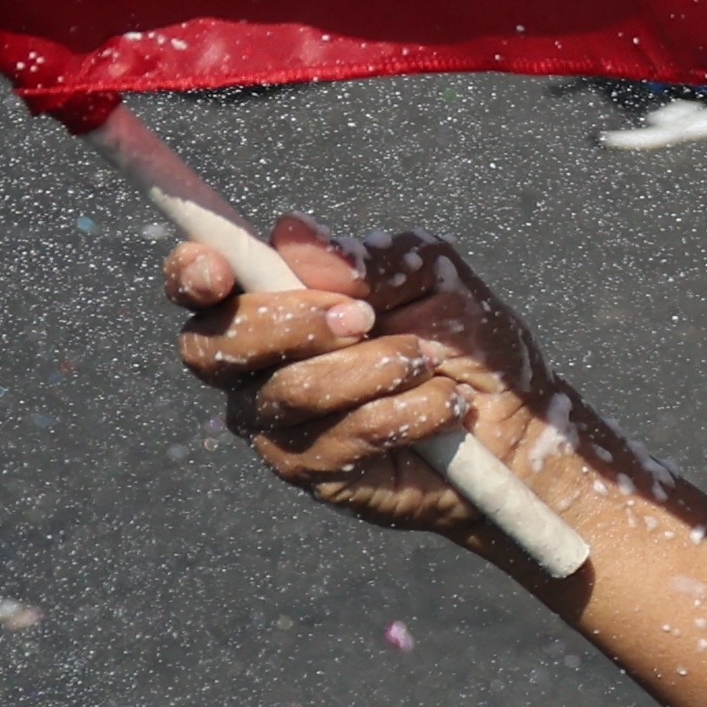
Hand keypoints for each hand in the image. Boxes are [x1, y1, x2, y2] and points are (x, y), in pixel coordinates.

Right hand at [172, 219, 574, 545]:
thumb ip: (368, 258)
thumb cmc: (463, 340)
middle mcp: (257, 366)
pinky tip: (441, 408)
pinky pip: (340, 438)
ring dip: (375, 370)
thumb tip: (293, 234)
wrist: (516, 419)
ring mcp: (277, 424)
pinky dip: (405, 413)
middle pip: (216, 345)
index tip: (216, 267)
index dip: (189, 274)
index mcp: (274, 303)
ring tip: (425, 362)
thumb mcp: (433, 278)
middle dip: (292, 324)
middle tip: (364, 318)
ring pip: (290, 391)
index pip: (198, 287)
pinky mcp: (313, 472)